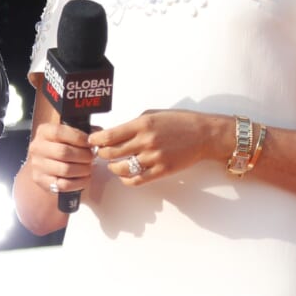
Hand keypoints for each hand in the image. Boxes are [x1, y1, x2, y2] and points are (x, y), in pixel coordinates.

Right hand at [26, 120, 94, 196]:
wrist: (46, 165)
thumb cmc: (62, 146)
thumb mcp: (69, 134)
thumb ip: (84, 131)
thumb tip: (98, 133)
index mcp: (44, 132)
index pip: (59, 132)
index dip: (78, 138)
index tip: (90, 143)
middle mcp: (37, 148)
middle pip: (63, 152)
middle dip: (83, 155)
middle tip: (92, 157)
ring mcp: (38, 166)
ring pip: (65, 170)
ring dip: (82, 169)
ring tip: (89, 167)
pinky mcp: (41, 181)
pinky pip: (64, 185)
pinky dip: (79, 182)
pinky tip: (85, 178)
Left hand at [88, 110, 222, 185]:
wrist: (204, 134)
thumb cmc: (179, 122)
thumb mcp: (153, 115)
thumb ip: (133, 125)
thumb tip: (114, 133)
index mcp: (142, 125)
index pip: (109, 136)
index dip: (96, 141)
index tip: (92, 142)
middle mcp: (146, 141)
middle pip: (111, 153)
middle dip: (102, 154)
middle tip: (101, 153)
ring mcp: (154, 157)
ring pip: (121, 168)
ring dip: (113, 167)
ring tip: (113, 164)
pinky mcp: (162, 170)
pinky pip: (137, 180)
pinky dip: (126, 180)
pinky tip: (125, 175)